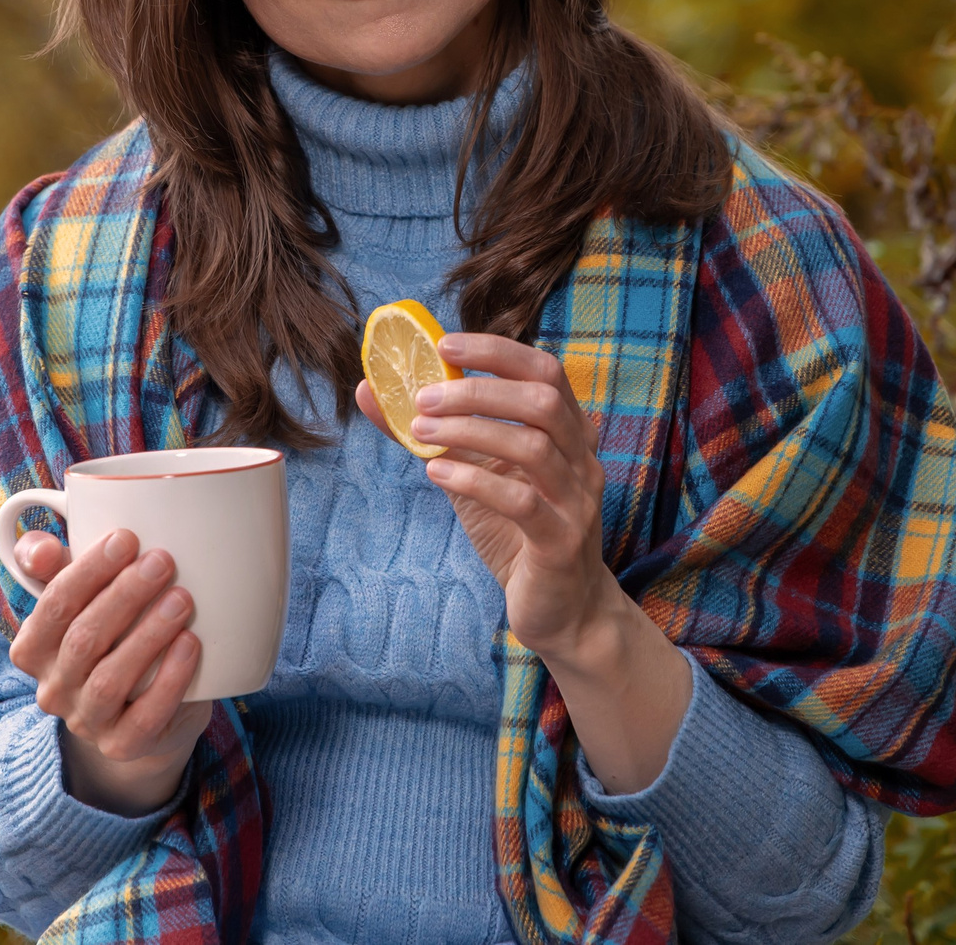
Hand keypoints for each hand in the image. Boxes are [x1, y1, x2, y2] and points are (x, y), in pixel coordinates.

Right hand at [6, 527, 213, 814]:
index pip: (54, 606)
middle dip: (124, 595)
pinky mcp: (122, 745)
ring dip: (147, 635)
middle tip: (162, 561)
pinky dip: (169, 679)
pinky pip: (144, 716)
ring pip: (110, 679)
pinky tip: (190, 645)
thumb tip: (40, 547)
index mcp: (34, 648)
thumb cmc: (112, 638)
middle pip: (83, 639)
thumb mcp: (83, 599)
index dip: (88, 570)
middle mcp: (52, 688)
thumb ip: (54, 566)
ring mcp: (86, 722)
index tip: (127, 538)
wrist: (143, 713)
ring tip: (182, 599)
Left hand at [356, 332, 618, 658]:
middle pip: (541, 401)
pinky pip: (521, 502)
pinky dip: (474, 479)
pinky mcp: (561, 543)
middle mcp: (582, 460)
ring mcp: (577, 501)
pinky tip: (437, 474)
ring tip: (421, 434)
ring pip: (532, 447)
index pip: (545, 370)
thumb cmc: (517, 533)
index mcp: (568, 433)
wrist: (562, 610)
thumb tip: (373, 392)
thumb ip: (436, 434)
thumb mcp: (475, 475)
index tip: (444, 344)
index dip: (497, 350)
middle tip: (424, 397)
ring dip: (470, 431)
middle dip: (478, 390)